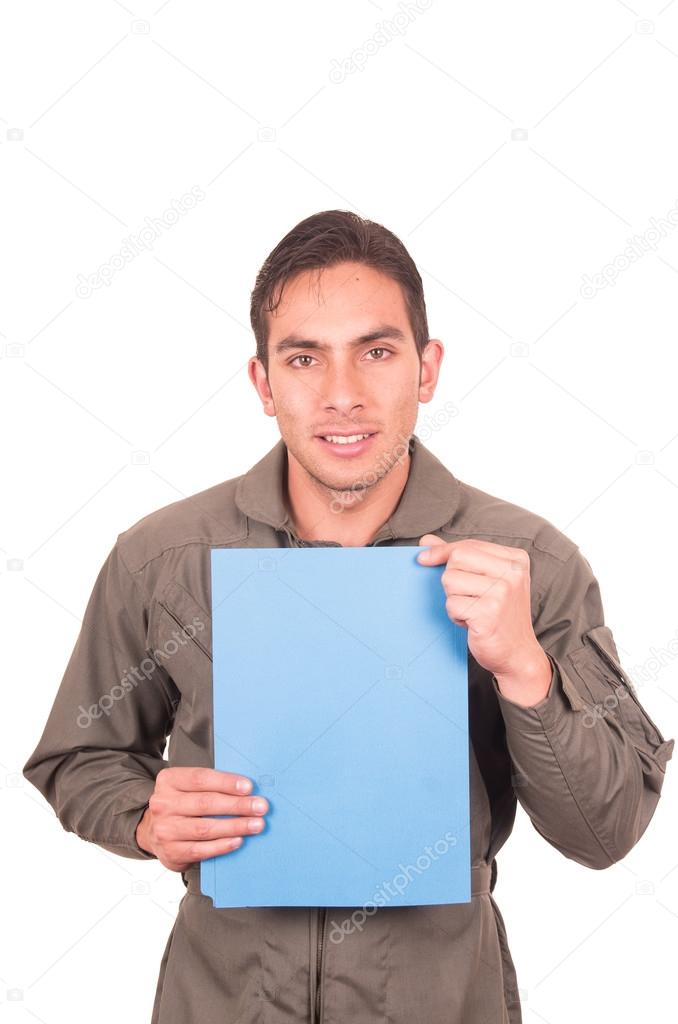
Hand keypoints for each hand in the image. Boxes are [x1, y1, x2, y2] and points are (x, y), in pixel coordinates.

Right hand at [135, 767, 268, 871]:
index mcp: (169, 781)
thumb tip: (247, 789)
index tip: (248, 787)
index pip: (201, 779)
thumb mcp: (187, 787)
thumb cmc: (181, 804)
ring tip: (256, 825)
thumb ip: (211, 785)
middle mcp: (163, 804)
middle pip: (205, 803)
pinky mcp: (171, 852)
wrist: (153, 830)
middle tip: (260, 807)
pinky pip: (201, 849)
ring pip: (205, 828)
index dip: (226, 782)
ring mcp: (165, 830)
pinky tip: (238, 841)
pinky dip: (222, 845)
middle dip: (237, 805)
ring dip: (235, 826)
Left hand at [417, 534, 551, 705]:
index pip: (469, 545)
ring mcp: (502, 593)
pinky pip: (451, 604)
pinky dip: (455, 616)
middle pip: (457, 559)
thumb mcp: (487, 580)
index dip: (443, 551)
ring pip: (450, 581)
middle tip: (468, 597)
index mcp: (515, 560)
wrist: (518, 653)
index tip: (424, 558)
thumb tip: (426, 541)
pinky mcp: (489, 613)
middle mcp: (512, 573)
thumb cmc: (499, 615)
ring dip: (453, 599)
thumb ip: (459, 557)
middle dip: (451, 579)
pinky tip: (472, 623)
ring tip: (472, 610)